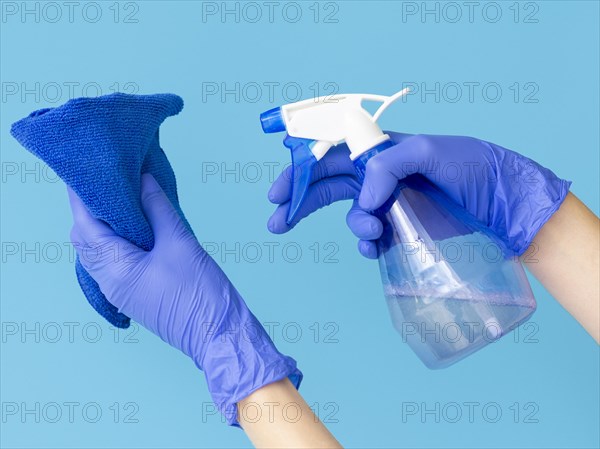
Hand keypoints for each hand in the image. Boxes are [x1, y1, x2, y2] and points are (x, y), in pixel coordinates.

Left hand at [68, 174, 300, 424]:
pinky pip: (116, 260)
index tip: (87, 170)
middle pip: (87, 239)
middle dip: (91, 209)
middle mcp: (109, 282)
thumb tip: (142, 179)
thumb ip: (158, 208)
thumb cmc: (201, 293)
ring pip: (100, 250)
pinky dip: (119, 239)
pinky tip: (136, 223)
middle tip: (105, 180)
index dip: (83, 196)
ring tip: (120, 196)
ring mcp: (121, 290)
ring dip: (105, 224)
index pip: (86, 225)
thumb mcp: (180, 243)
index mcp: (113, 270)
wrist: (220, 335)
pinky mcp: (136, 292)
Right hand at [267, 132, 569, 257]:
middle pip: (327, 187)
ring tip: (372, 231)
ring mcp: (388, 204)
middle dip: (299, 204)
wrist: (503, 202)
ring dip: (353, 226)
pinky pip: (370, 238)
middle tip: (276, 222)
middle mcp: (378, 176)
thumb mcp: (429, 152)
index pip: (329, 156)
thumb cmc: (469, 166)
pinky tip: (375, 246)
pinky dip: (366, 244)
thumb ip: (387, 165)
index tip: (277, 193)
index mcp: (378, 151)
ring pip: (350, 216)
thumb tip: (364, 199)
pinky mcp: (400, 229)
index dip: (299, 173)